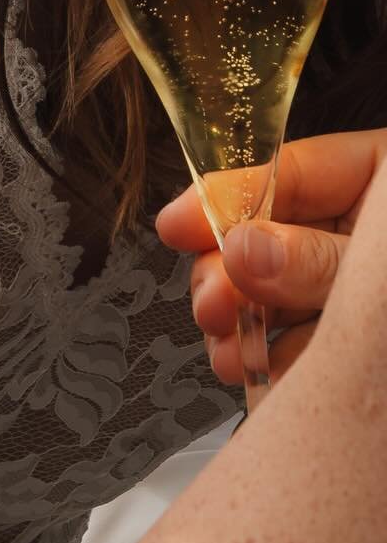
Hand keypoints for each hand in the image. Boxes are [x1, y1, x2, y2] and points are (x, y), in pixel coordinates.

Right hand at [156, 130, 386, 384]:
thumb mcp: (386, 267)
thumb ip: (318, 259)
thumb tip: (243, 248)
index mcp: (379, 188)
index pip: (293, 172)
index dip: (227, 196)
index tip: (177, 226)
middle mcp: (360, 234)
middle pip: (268, 235)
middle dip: (229, 273)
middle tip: (212, 305)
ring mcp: (348, 288)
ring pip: (272, 292)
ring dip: (241, 323)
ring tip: (232, 350)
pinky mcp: (343, 338)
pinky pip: (293, 340)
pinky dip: (270, 358)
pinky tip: (258, 370)